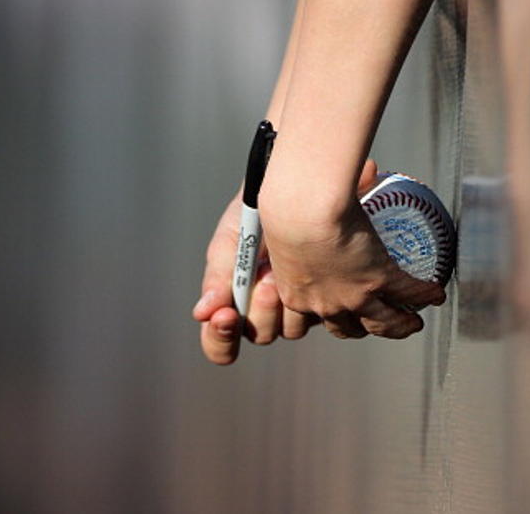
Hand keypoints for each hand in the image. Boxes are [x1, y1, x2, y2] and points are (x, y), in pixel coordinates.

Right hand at [192, 191, 320, 365]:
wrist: (303, 187)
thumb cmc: (260, 209)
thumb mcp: (232, 238)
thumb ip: (218, 276)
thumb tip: (202, 313)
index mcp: (235, 298)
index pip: (220, 341)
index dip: (220, 338)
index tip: (226, 316)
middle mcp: (265, 308)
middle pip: (261, 334)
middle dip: (262, 309)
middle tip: (267, 278)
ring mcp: (297, 304)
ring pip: (291, 330)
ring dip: (287, 302)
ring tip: (285, 268)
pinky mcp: (327, 295)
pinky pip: (322, 315)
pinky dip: (315, 297)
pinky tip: (313, 269)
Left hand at [259, 159, 446, 338]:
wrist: (300, 208)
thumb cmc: (286, 210)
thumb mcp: (288, 225)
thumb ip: (300, 216)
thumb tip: (318, 191)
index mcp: (296, 294)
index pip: (308, 321)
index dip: (324, 319)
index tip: (334, 310)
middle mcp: (324, 304)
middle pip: (348, 329)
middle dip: (364, 328)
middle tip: (377, 320)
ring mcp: (352, 296)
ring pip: (384, 323)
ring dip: (401, 325)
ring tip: (413, 321)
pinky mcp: (377, 279)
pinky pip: (407, 293)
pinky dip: (424, 294)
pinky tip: (434, 293)